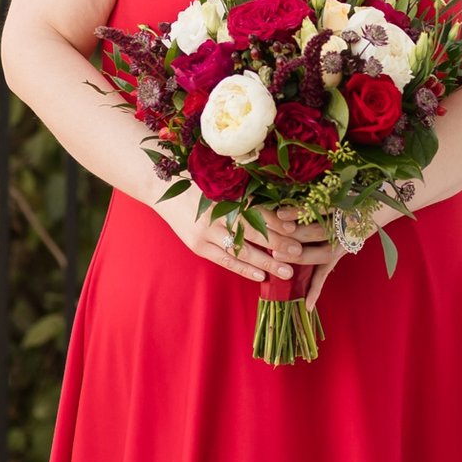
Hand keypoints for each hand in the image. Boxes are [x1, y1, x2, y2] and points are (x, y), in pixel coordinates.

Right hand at [152, 196, 337, 285]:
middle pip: (253, 232)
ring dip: (266, 262)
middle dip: (278, 244)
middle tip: (299, 253)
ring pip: (241, 250)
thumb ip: (248, 196)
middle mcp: (217, 214)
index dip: (278, 221)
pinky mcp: (198, 245)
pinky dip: (243, 269)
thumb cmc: (200, 185)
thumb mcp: (223, 185)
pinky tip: (260, 276)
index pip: (258, 211)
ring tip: (287, 272)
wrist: (162, 189)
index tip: (298, 230)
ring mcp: (206, 232)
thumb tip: (282, 210)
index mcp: (226, 196)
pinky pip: (225, 260)